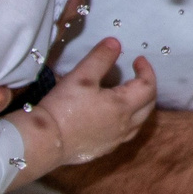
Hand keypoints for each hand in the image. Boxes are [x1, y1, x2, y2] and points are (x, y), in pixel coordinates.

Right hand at [21, 38, 158, 170]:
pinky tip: (113, 117)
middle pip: (148, 106)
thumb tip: (116, 43)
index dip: (147, 70)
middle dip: (147, 88)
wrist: (44, 143)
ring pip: (138, 123)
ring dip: (139, 107)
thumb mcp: (82, 76)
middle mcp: (124, 126)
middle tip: (136, 75)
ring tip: (128, 95)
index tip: (138, 59)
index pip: (148, 86)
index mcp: (123, 106)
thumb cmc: (64, 108)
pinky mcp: (103, 150)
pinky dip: (126, 122)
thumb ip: (100, 58)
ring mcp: (115, 141)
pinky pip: (124, 135)